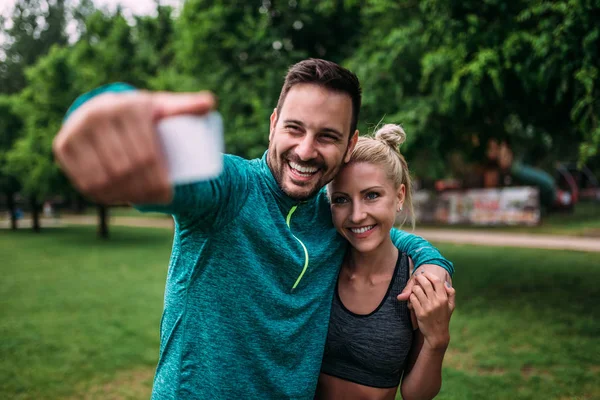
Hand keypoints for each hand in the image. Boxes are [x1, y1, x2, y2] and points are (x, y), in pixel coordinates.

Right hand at [53, 90, 215, 204]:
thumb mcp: (164, 107)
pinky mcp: (62, 146)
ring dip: (126, 195)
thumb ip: (187, 105)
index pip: (147, 154)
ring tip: (143, 201)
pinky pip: (83, 178)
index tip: (170, 192)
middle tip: (160, 200)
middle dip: (146, 190)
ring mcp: (75, 130)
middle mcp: (97, 115)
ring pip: (106, 176)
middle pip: (127, 167)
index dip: (159, 179)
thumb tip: (210, 103)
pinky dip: (101, 195)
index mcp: (127, 106)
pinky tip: (117, 199)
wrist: (103, 109)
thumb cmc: (142, 114)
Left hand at [409, 272, 454, 350]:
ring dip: (414, 288)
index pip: (437, 281)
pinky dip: (411, 297)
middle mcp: (436, 302)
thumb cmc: (443, 318)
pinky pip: (412, 299)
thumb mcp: (451, 306)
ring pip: (417, 290)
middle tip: (416, 278)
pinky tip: (412, 298)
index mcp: (444, 298)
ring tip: (415, 289)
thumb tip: (446, 283)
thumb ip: (451, 293)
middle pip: (425, 283)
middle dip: (419, 278)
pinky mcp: (420, 313)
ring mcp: (428, 307)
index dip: (429, 275)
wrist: (437, 334)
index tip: (424, 273)